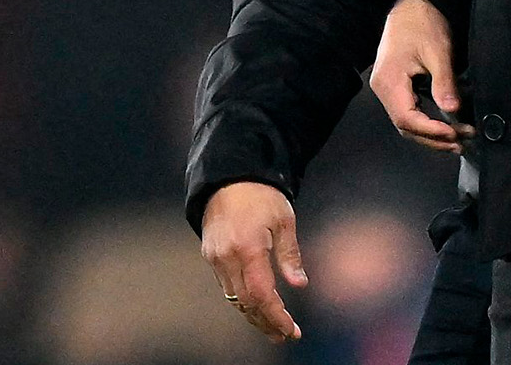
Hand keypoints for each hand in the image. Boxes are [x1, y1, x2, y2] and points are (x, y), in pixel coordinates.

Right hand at [199, 182, 306, 342]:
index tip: (291, 330)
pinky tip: (256, 304)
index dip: (276, 316)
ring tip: (272, 327)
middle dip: (266, 322)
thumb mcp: (284, 221)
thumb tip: (300, 284)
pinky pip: (226, 285)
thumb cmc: (261, 195)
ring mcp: (215, 257)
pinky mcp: (210, 254)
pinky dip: (242, 299)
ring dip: (253, 315)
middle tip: (284, 335)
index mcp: (248, 248)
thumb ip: (289, 255)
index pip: (261, 295)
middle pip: (246, 303)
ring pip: (234, 298)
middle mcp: (227, 256)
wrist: (228, 176)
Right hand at [370, 0, 476, 151]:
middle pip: (405, 126)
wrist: (410, 5)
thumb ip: (444, 81)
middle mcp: (383, 89)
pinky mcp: (395, 88)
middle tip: (463, 140)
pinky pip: (409, 113)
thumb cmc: (421, 23)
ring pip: (407, 123)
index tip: (455, 132)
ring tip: (458, 139)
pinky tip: (445, 127)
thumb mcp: (437, 50)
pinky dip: (427, 124)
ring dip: (431, 135)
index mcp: (389, 81)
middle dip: (434, 138)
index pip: (406, 118)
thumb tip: (453, 110)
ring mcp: (387, 89)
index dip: (431, 131)